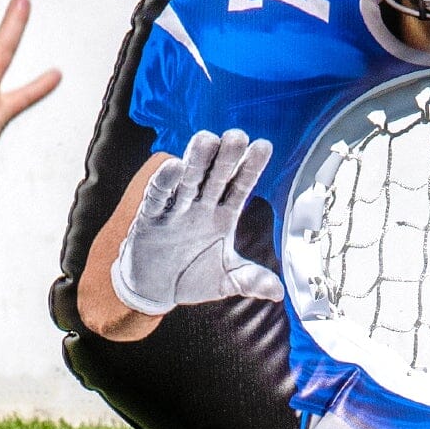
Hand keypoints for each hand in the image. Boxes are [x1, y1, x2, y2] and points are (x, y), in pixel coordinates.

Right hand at [109, 129, 281, 315]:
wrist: (154, 289)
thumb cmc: (192, 277)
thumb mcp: (225, 281)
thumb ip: (250, 280)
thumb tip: (278, 292)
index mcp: (223, 214)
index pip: (240, 186)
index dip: (250, 167)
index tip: (264, 146)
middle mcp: (201, 205)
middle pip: (216, 176)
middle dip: (226, 156)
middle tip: (237, 136)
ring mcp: (176, 209)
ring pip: (188, 180)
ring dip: (196, 160)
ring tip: (206, 139)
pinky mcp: (150, 217)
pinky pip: (158, 196)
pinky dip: (165, 182)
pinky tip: (174, 166)